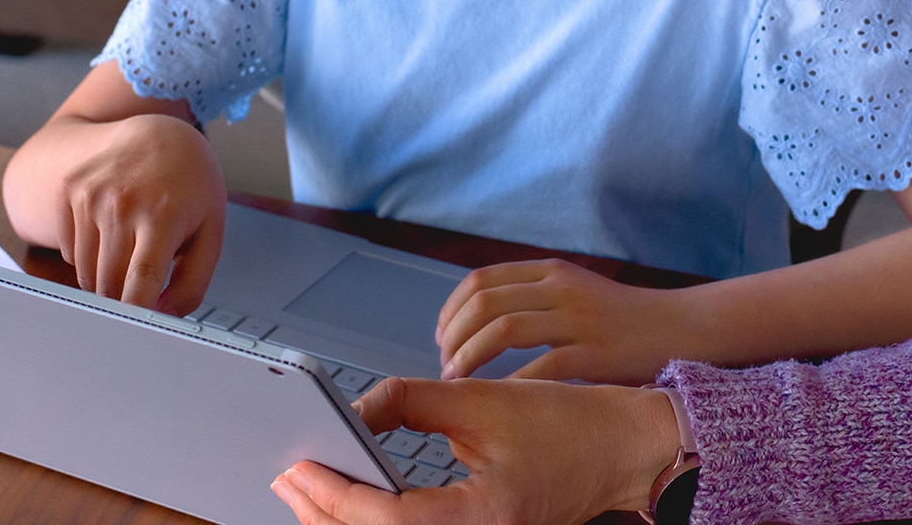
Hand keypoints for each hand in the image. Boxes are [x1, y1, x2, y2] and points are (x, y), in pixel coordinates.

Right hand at [55, 112, 226, 314]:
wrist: (158, 136)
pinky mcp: (69, 192)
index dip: (135, 313)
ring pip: (86, 273)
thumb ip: (192, 281)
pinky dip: (90, 257)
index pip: (141, 278)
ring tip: (132, 252)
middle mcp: (121, 204)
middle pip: (109, 284)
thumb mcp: (210, 231)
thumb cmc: (190, 189)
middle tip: (143, 289)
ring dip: (106, 279)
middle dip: (125, 298)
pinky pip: (71, 252)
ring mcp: (90, 196)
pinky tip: (112, 234)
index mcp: (163, 215)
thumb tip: (162, 317)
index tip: (133, 339)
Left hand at [270, 377, 677, 524]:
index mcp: (483, 516)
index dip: (333, 495)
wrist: (622, 448)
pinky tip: (353, 502)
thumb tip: (353, 412)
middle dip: (324, 513)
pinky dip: (375, 522)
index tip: (300, 468)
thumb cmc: (569, 424)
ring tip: (310, 488)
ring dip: (345, 521)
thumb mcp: (482, 399)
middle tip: (290, 477)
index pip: (384, 519)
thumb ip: (412, 401)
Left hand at [435, 259, 682, 383]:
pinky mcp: (595, 353)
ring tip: (458, 380)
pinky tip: (497, 400)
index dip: (451, 310)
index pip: (481, 280)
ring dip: (470, 357)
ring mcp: (578, 319)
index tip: (441, 337)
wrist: (678, 327)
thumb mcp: (574, 292)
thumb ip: (532, 298)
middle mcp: (561, 289)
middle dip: (454, 336)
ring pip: (503, 330)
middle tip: (444, 365)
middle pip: (485, 303)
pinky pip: (539, 368)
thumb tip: (477, 321)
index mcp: (550, 272)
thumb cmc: (620, 318)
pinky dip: (509, 384)